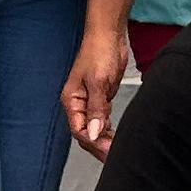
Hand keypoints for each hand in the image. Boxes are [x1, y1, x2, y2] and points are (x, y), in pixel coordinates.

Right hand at [63, 23, 133, 159]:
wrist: (109, 33)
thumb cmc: (99, 51)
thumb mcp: (99, 82)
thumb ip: (97, 109)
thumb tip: (93, 133)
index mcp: (72, 101)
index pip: (79, 131)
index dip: (94, 143)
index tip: (109, 152)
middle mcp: (78, 103)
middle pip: (86, 133)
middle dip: (99, 146)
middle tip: (115, 157)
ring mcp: (90, 101)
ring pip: (95, 128)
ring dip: (105, 139)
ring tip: (118, 150)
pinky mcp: (101, 97)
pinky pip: (102, 119)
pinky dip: (109, 129)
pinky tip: (117, 136)